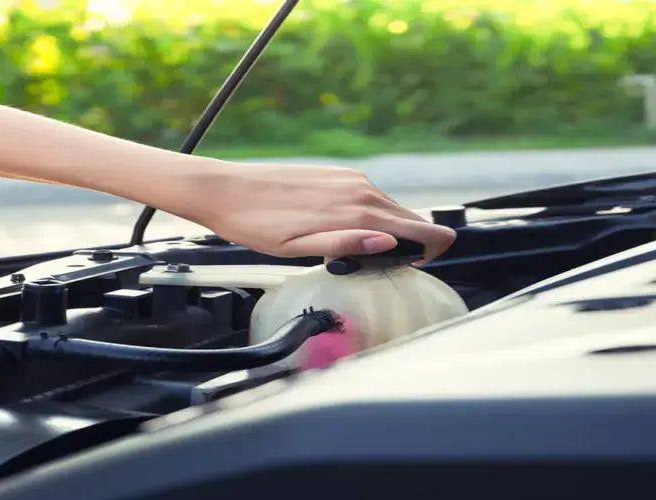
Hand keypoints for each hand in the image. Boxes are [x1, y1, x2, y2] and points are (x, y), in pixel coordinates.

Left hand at [162, 161, 456, 260]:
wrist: (224, 189)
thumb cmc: (254, 223)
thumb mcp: (297, 248)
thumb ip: (346, 245)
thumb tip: (387, 243)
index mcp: (355, 210)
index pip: (420, 227)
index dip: (431, 250)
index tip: (419, 265)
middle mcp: (359, 188)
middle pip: (410, 219)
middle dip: (412, 243)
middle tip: (388, 267)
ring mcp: (350, 179)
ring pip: (390, 209)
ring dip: (391, 231)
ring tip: (365, 254)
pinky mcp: (338, 174)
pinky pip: (370, 198)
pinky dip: (372, 216)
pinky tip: (351, 231)